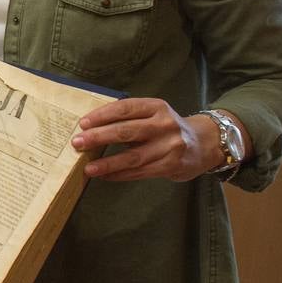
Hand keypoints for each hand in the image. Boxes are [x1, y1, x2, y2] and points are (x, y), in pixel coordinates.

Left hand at [71, 98, 223, 181]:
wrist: (203, 144)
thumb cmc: (166, 128)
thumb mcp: (152, 114)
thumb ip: (128, 119)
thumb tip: (90, 129)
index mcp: (156, 106)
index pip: (125, 108)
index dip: (102, 115)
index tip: (82, 123)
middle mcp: (165, 124)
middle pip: (126, 132)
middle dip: (99, 137)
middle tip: (77, 143)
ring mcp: (170, 146)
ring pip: (133, 156)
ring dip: (107, 163)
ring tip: (88, 168)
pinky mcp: (172, 165)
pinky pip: (140, 172)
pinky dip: (120, 175)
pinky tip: (104, 176)